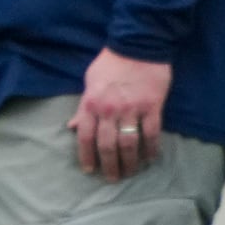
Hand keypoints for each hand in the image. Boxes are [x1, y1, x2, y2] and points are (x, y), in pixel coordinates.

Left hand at [72, 47, 171, 180]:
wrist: (138, 45)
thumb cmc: (110, 64)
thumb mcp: (89, 83)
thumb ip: (83, 108)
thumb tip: (72, 126)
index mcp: (91, 105)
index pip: (85, 137)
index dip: (87, 156)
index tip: (90, 170)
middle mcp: (109, 110)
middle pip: (107, 145)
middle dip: (109, 165)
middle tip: (112, 178)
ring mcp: (132, 109)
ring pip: (129, 143)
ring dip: (130, 161)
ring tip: (131, 172)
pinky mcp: (152, 106)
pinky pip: (152, 133)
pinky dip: (151, 148)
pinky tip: (151, 158)